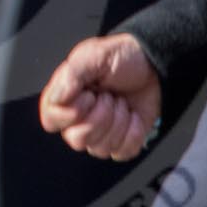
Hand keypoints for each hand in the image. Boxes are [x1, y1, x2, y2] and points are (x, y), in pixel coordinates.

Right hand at [39, 34, 161, 160]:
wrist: (154, 66)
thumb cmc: (123, 57)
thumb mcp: (95, 54)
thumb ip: (72, 74)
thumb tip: (57, 99)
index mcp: (66, 97)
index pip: (51, 120)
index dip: (71, 112)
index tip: (89, 94)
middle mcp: (78, 119)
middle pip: (77, 139)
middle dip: (101, 116)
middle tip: (109, 96)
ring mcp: (99, 134)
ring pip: (100, 148)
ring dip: (119, 121)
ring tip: (121, 102)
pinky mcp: (120, 143)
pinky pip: (121, 152)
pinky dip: (133, 133)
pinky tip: (133, 116)